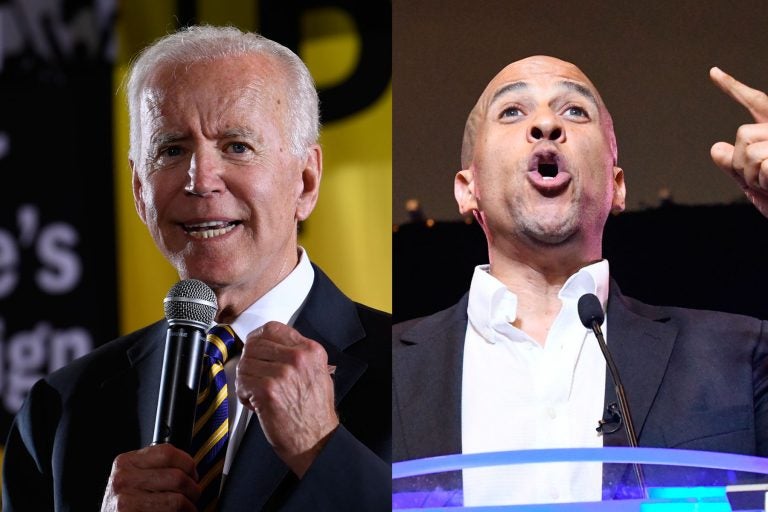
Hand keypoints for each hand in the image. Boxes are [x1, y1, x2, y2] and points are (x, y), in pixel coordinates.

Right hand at [100, 444, 199, 510]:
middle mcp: (122, 479)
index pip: (167, 452)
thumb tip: (189, 467)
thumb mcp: (135, 479)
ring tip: (186, 508)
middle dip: (192, 489)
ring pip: (177, 499)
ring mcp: (125, 501)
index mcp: (125, 462)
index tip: (192, 474)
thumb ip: (155, 467)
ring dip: (189, 506)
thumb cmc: (127, 506)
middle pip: (177, 477)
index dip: (188, 464)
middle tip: (193, 496)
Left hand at [236, 321, 338, 476]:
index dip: (258, 338)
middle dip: (249, 361)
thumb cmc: (315, 412)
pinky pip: (242, 381)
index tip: (255, 349)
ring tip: (257, 392)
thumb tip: (272, 344)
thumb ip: (298, 354)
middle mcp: (298, 358)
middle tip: (254, 376)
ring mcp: (282, 373)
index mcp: (311, 350)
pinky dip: (243, 393)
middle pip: (255, 344)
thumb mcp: (318, 372)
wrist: (316, 440)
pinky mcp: (268, 390)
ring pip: (245, 363)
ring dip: (246, 379)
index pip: (273, 328)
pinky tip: (255, 402)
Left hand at [710, 66, 767, 216]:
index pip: (755, 102)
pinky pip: (765, 165)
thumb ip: (735, 166)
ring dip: (753, 177)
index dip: (732, 87)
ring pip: (751, 152)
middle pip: (742, 135)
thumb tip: (716, 148)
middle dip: (741, 164)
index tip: (712, 71)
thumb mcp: (755, 184)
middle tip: (760, 179)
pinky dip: (765, 182)